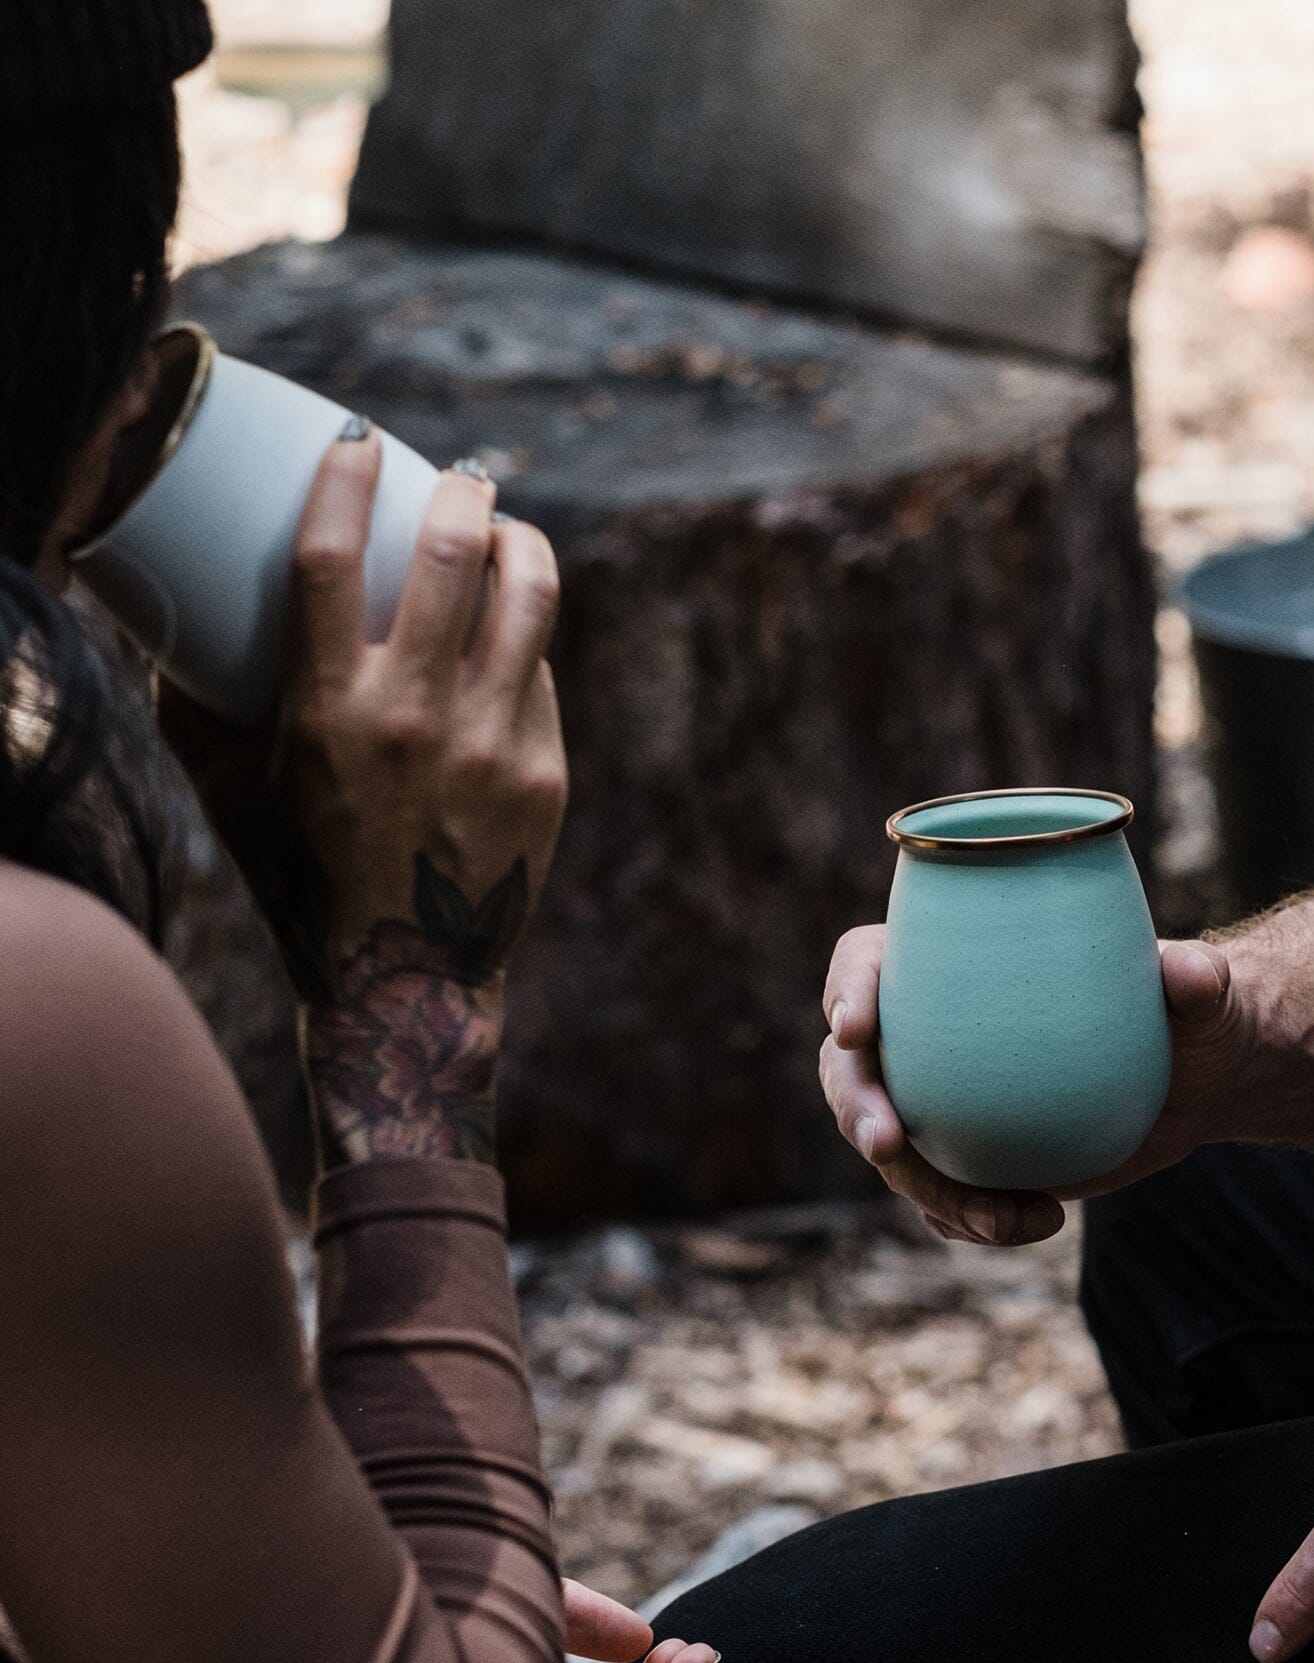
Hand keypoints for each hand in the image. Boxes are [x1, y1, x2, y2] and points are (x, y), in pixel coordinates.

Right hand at [162, 431, 567, 1164]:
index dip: (347, 479)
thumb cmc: (301, 870)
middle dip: (465, 492)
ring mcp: (494, 746)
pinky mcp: (546, 774)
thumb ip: (196, 700)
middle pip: (456, 556)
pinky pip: (543, 674)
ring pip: (531, 599)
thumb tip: (174, 614)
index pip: (334, 558)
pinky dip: (527, 641)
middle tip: (463, 477)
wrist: (405, 978)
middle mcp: (418, 720)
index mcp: (328, 713)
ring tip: (510, 531)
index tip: (360, 440)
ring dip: (523, 543)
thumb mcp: (228, 788)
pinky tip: (513, 634)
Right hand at [818, 925, 1245, 1243]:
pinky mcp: (967, 1158)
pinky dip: (975, 1221)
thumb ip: (1193, 977)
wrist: (1197, 1083)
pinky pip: (943, 1200)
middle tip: (888, 1142)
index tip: (856, 1029)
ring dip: (928, 1189)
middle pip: (851, 1068)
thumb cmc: (1187, 1011)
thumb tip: (1193, 972)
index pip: (865, 962)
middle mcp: (927, 1032)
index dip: (846, 990)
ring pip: (892, 1152)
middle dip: (855, 1106)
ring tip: (1001, 1217)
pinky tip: (1041, 1220)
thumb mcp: (1198, 990)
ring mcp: (939, 1101)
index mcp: (947, 961)